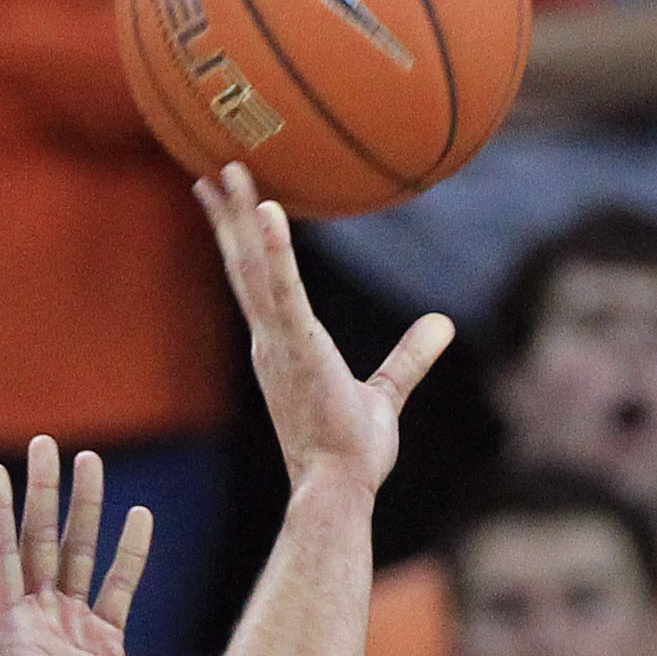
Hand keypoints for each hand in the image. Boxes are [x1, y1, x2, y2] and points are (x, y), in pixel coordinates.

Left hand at [0, 438, 146, 655]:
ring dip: (84, 510)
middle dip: (44, 492)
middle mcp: (39, 620)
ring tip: (91, 462)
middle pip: (40, 542)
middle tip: (49, 444)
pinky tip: (138, 519)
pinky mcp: (106, 645)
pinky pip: (119, 588)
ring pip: (78, 554)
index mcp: (12, 629)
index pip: (3, 556)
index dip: (0, 512)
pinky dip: (128, 554)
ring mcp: (72, 629)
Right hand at [194, 164, 450, 496]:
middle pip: (244, 265)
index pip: (257, 284)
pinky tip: (268, 210)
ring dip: (240, 216)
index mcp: (283, 348)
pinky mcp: (297, 349)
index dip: (241, 242)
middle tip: (212, 168)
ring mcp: (278, 343)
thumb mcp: (385, 396)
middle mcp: (270, 341)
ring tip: (229, 169)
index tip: (225, 204)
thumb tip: (444, 324)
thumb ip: (410, 358)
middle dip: (227, 215)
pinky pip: (284, 291)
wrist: (337, 487)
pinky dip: (275, 250)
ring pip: (253, 267)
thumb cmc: (352, 453)